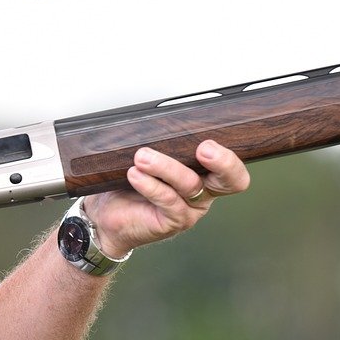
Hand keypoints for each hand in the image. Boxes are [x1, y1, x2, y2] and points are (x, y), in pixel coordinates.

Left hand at [83, 140, 249, 258]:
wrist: (107, 215)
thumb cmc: (130, 185)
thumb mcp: (149, 158)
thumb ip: (161, 143)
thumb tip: (157, 118)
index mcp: (204, 173)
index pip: (232, 165)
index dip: (229, 156)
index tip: (207, 141)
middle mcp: (203, 192)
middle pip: (231, 181)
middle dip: (223, 162)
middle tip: (203, 148)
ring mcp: (189, 209)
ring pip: (190, 185)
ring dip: (165, 167)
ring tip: (142, 157)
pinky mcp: (172, 221)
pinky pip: (167, 200)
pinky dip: (150, 185)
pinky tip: (135, 175)